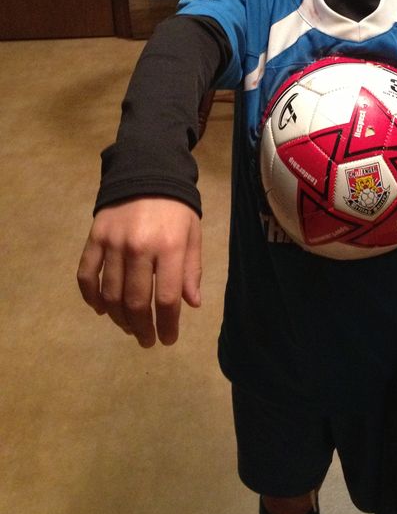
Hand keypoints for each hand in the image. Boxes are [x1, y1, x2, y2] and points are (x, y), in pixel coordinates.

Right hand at [77, 197, 201, 346]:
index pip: (166, 299)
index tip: (168, 339)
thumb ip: (191, 270)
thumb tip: (191, 305)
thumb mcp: (193, 234)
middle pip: (135, 301)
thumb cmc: (176, 208)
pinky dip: (91, 297)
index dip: (166, 325)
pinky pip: (87, 275)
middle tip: (147, 340)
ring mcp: (113, 243)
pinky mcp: (94, 238)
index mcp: (170, 247)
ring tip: (129, 327)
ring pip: (110, 294)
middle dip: (142, 328)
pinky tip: (101, 309)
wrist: (147, 172)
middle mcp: (140, 247)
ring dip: (118, 318)